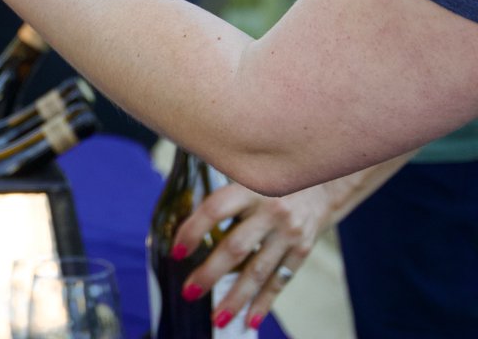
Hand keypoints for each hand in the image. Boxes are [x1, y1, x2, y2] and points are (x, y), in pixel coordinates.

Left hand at [174, 182, 332, 327]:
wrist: (321, 183)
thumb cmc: (270, 182)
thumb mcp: (246, 179)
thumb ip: (222, 199)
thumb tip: (184, 226)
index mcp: (250, 189)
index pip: (215, 209)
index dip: (193, 230)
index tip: (177, 252)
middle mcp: (271, 211)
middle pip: (235, 247)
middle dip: (210, 273)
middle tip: (189, 293)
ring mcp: (289, 232)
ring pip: (258, 270)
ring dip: (236, 297)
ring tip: (218, 317)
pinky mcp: (302, 250)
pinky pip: (280, 280)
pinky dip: (265, 302)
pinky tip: (250, 319)